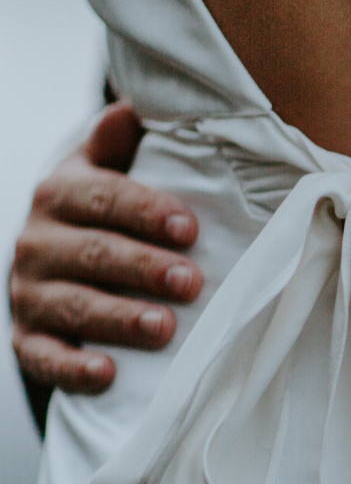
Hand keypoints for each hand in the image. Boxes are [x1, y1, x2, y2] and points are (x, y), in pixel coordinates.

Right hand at [9, 103, 203, 392]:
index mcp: (61, 192)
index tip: (190, 229)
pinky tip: (107, 374)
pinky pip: (42, 357)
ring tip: (164, 329)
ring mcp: (29, 292)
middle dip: (143, 268)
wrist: (61, 253)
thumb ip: (124, 141)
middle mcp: (37, 241)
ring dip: (118, 318)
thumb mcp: (113, 165)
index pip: (103, 197)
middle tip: (191, 282)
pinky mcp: (28, 338)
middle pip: (92, 253)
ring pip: (73, 306)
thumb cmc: (110, 206)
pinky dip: (72, 368)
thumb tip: (132, 110)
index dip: (146, 212)